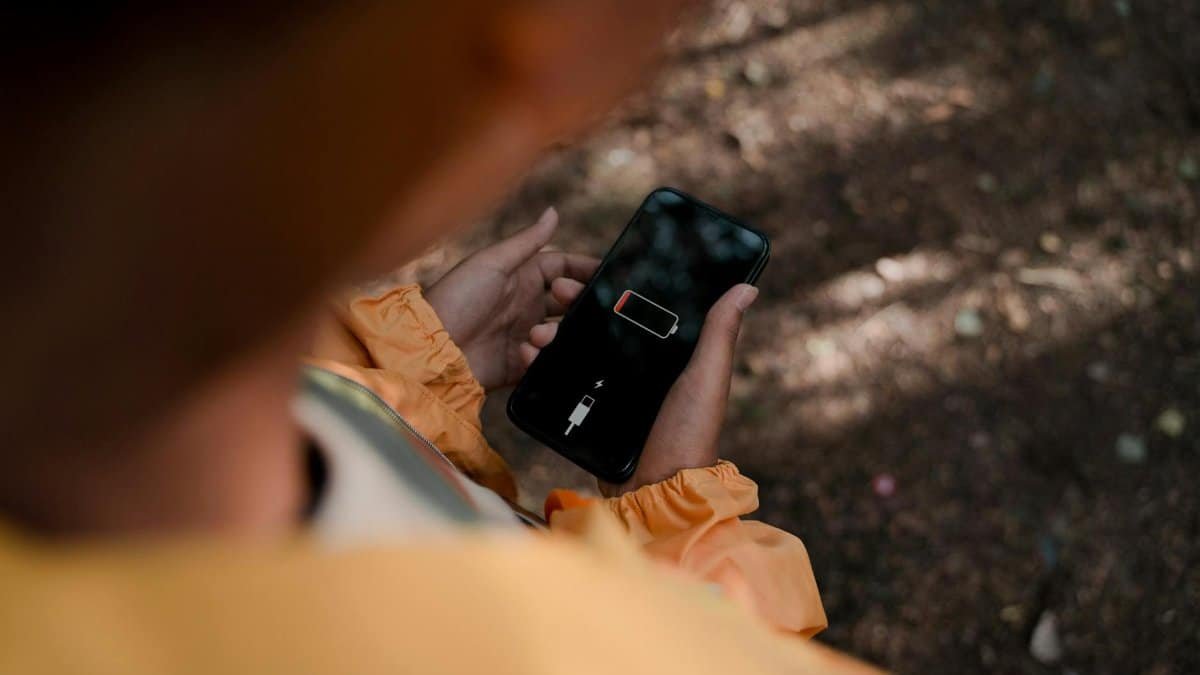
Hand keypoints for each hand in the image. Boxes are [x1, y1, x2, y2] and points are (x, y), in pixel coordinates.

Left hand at [425, 207, 597, 391]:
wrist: (430, 347)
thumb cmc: (456, 296)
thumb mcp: (493, 262)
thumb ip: (528, 241)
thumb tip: (554, 211)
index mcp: (522, 277)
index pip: (563, 267)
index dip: (584, 270)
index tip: (604, 274)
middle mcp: (526, 305)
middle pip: (569, 302)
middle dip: (575, 302)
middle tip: (567, 302)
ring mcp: (524, 334)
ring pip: (562, 333)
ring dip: (556, 333)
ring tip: (536, 336)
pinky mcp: (519, 365)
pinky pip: (545, 362)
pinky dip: (541, 358)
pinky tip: (525, 353)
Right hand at [522, 283, 759, 496]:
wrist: (654, 490)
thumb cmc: (690, 434)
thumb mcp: (707, 378)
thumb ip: (720, 334)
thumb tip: (749, 286)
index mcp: (669, 355)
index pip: (636, 309)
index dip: (611, 287)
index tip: (589, 270)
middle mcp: (638, 368)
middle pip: (599, 324)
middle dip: (574, 305)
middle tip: (556, 293)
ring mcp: (611, 389)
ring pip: (576, 349)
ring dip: (552, 334)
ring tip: (537, 331)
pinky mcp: (589, 411)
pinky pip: (563, 381)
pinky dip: (545, 366)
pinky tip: (529, 356)